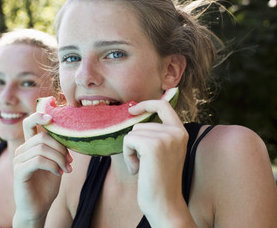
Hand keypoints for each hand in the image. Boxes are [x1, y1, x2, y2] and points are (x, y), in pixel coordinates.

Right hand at [13, 112, 71, 226]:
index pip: (30, 123)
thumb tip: (68, 134)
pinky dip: (52, 165)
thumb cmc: (47, 185)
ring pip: (41, 148)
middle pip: (42, 137)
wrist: (38, 207)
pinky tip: (59, 173)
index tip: (52, 117)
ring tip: (66, 169)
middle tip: (70, 161)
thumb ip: (58, 148)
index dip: (39, 115)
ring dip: (59, 158)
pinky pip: (37, 160)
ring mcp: (18, 160)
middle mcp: (22, 150)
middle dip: (60, 148)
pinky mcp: (19, 171)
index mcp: (30, 145)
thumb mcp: (56, 163)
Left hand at [123, 100, 191, 225]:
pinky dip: (127, 155)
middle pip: (140, 124)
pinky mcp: (153, 146)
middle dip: (134, 143)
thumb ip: (157, 133)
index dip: (146, 104)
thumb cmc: (159, 179)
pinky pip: (128, 140)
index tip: (132, 109)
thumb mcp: (164, 151)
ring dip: (131, 150)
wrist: (164, 203)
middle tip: (143, 163)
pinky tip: (137, 169)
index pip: (164, 105)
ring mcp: (166, 138)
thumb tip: (134, 115)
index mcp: (180, 132)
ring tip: (142, 167)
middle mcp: (176, 132)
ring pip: (133, 132)